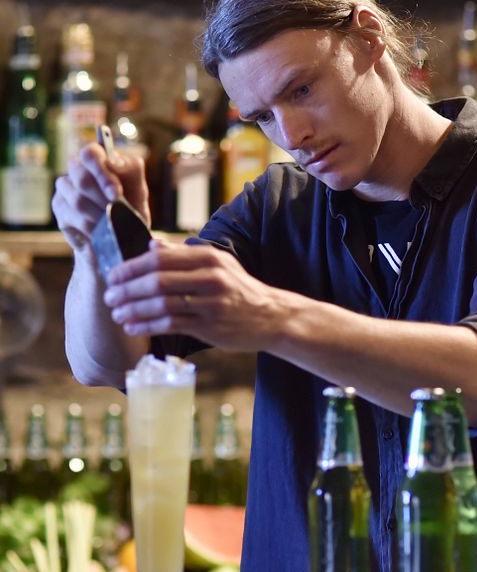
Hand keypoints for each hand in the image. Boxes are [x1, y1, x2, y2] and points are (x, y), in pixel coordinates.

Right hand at [52, 144, 150, 252]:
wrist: (123, 236)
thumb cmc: (131, 206)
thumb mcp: (139, 188)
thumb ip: (131, 170)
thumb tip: (112, 162)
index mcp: (97, 159)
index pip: (90, 154)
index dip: (101, 172)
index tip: (116, 193)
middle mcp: (77, 169)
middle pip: (81, 178)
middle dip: (103, 198)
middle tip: (117, 212)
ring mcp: (65, 188)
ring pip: (77, 200)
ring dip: (99, 215)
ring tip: (113, 224)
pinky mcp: (59, 209)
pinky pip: (72, 217)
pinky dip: (91, 227)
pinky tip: (100, 231)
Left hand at [102, 240, 279, 351]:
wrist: (271, 316)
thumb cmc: (239, 289)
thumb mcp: (218, 264)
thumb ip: (184, 254)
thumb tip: (151, 245)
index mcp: (208, 257)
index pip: (160, 259)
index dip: (132, 267)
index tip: (114, 275)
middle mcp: (210, 277)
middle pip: (157, 281)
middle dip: (127, 290)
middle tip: (110, 296)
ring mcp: (211, 303)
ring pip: (161, 304)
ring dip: (133, 309)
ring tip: (117, 313)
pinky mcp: (210, 327)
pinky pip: (171, 325)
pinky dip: (147, 326)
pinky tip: (133, 327)